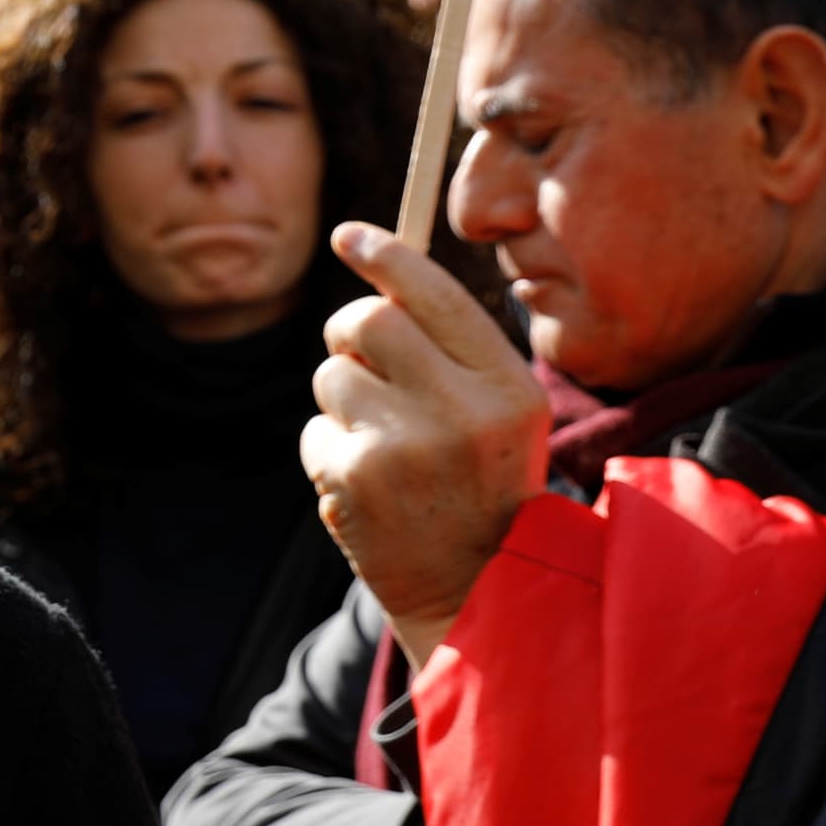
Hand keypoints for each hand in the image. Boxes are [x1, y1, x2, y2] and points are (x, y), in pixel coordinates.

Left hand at [301, 223, 551, 673]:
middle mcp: (461, 413)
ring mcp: (403, 448)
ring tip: (386, 445)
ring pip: (331, 376)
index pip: (433, 294)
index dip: (385, 255)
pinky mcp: (354, 481)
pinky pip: (315, 430)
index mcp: (510, 389)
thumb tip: (379, 254)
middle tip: (362, 359)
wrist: (472, 590)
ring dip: (344, 400)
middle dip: (350, 333)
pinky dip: (332, 450)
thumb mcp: (501, 410)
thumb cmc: (482, 482)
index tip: (349, 234)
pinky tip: (369, 486)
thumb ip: (452, 342)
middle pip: (366, 322)